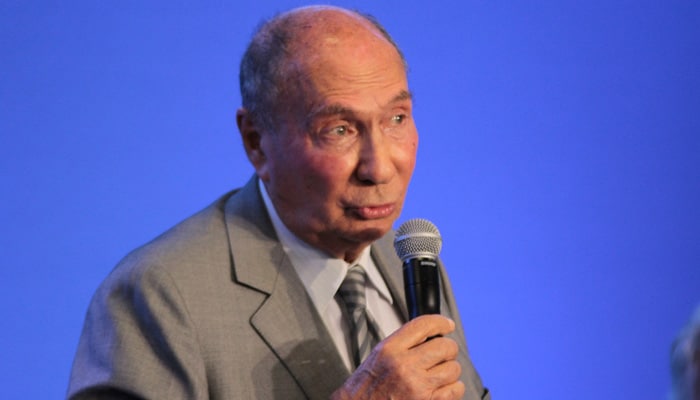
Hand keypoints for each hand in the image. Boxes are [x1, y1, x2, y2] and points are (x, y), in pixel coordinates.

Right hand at [331, 314, 464, 399]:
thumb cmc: (367, 386)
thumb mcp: (380, 355)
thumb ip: (404, 342)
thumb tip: (431, 334)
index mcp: (391, 350)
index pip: (424, 325)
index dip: (441, 322)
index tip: (447, 325)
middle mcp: (405, 367)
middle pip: (445, 346)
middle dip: (448, 349)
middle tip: (443, 354)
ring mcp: (418, 387)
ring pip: (453, 369)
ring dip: (449, 371)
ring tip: (437, 374)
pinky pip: (456, 389)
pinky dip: (452, 389)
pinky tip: (440, 388)